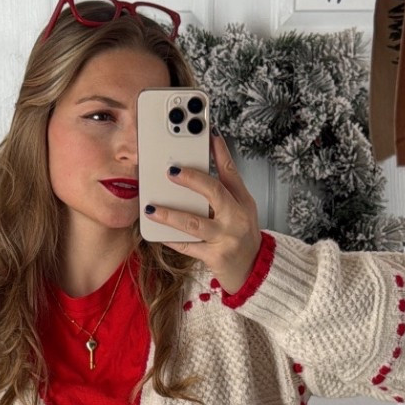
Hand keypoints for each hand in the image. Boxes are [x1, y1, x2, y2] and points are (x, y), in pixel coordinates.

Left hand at [143, 132, 261, 293]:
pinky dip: (171, 239)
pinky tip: (156, 233)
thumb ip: (225, 185)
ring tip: (151, 208)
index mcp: (243, 202)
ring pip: (195, 223)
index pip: (230, 172)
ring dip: (170, 215)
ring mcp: (226, 239)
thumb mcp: (241, 208)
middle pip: (215, 193)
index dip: (219, 152)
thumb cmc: (242, 235)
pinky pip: (188, 247)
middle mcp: (237, 218)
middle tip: (171, 171)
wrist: (253, 269)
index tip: (206, 136)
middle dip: (192, 180)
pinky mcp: (215, 257)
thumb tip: (207, 157)